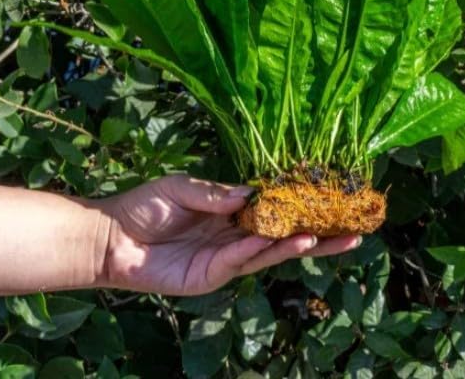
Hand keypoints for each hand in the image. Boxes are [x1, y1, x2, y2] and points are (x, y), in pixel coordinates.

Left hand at [91, 175, 360, 295]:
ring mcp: (225, 259)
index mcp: (230, 211)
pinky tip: (281, 241)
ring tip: (326, 238)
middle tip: (354, 231)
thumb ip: (217, 192)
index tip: (332, 196)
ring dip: (297, 245)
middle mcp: (234, 236)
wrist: (110, 237)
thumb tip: (255, 192)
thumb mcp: (182, 187)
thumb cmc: (144, 207)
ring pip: (269, 253)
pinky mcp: (210, 277)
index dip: (301, 204)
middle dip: (318, 234)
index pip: (274, 208)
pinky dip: (261, 250)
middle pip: (283, 236)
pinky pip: (241, 261)